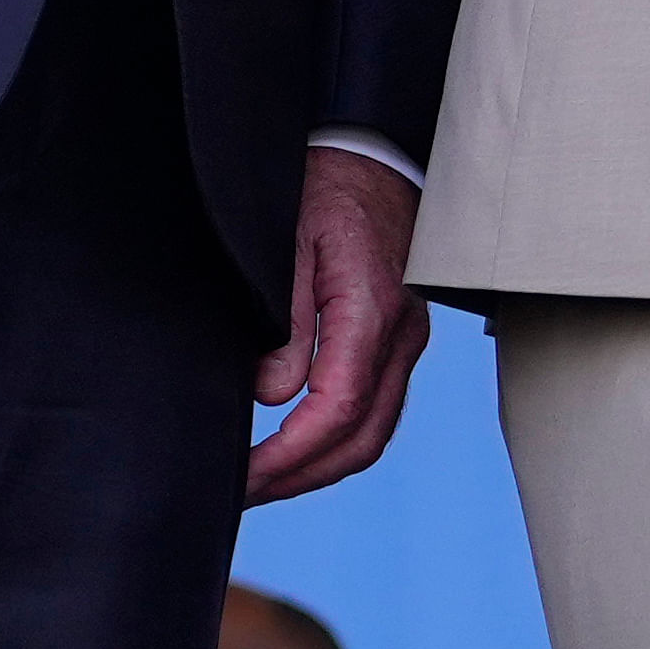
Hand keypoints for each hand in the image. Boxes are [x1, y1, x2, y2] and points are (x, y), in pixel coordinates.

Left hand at [245, 146, 431, 503]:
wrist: (372, 154)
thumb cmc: (323, 189)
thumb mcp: (287, 241)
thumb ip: (284, 319)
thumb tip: (274, 396)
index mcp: (370, 308)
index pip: (335, 410)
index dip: (287, 456)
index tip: (242, 477)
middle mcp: (401, 333)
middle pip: (363, 436)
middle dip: (302, 478)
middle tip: (244, 494)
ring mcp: (407, 339)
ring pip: (375, 431)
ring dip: (320, 467)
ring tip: (265, 481)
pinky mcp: (400, 339)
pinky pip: (377, 408)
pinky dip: (338, 441)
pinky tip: (297, 447)